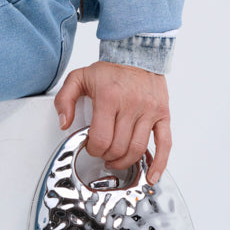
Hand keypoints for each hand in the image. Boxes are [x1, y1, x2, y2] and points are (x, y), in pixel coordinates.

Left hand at [54, 61, 170, 183]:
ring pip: (137, 149)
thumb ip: (65, 99)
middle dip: (107, 156)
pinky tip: (151, 176)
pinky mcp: (163, 114)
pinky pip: (164, 144)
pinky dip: (159, 164)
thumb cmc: (110, 69)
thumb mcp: (80, 77)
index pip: (100, 138)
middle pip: (118, 147)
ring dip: (125, 162)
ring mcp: (149, 111)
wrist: (136, 53)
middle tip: (102, 153)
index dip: (93, 149)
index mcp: (109, 97)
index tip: (90, 147)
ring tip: (117, 160)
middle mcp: (131, 104)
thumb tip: (64, 123)